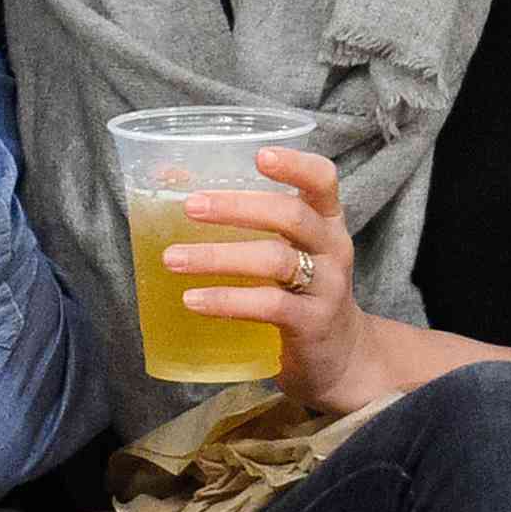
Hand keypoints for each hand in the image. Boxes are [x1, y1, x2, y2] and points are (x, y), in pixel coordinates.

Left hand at [166, 147, 380, 413]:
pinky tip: (193, 299)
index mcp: (326, 219)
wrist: (340, 355)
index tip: (259, 155)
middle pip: (291, 216)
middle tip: (190, 207)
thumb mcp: (286, 247)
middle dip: (237, 208)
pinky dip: (227, 300)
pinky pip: (268, 306)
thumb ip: (246, 218)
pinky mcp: (312, 323)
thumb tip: (169, 179)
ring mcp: (327, 286)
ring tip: (172, 259)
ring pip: (275, 260)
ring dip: (218, 257)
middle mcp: (333, 247)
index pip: (323, 180)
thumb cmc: (299, 287)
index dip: (295, 164)